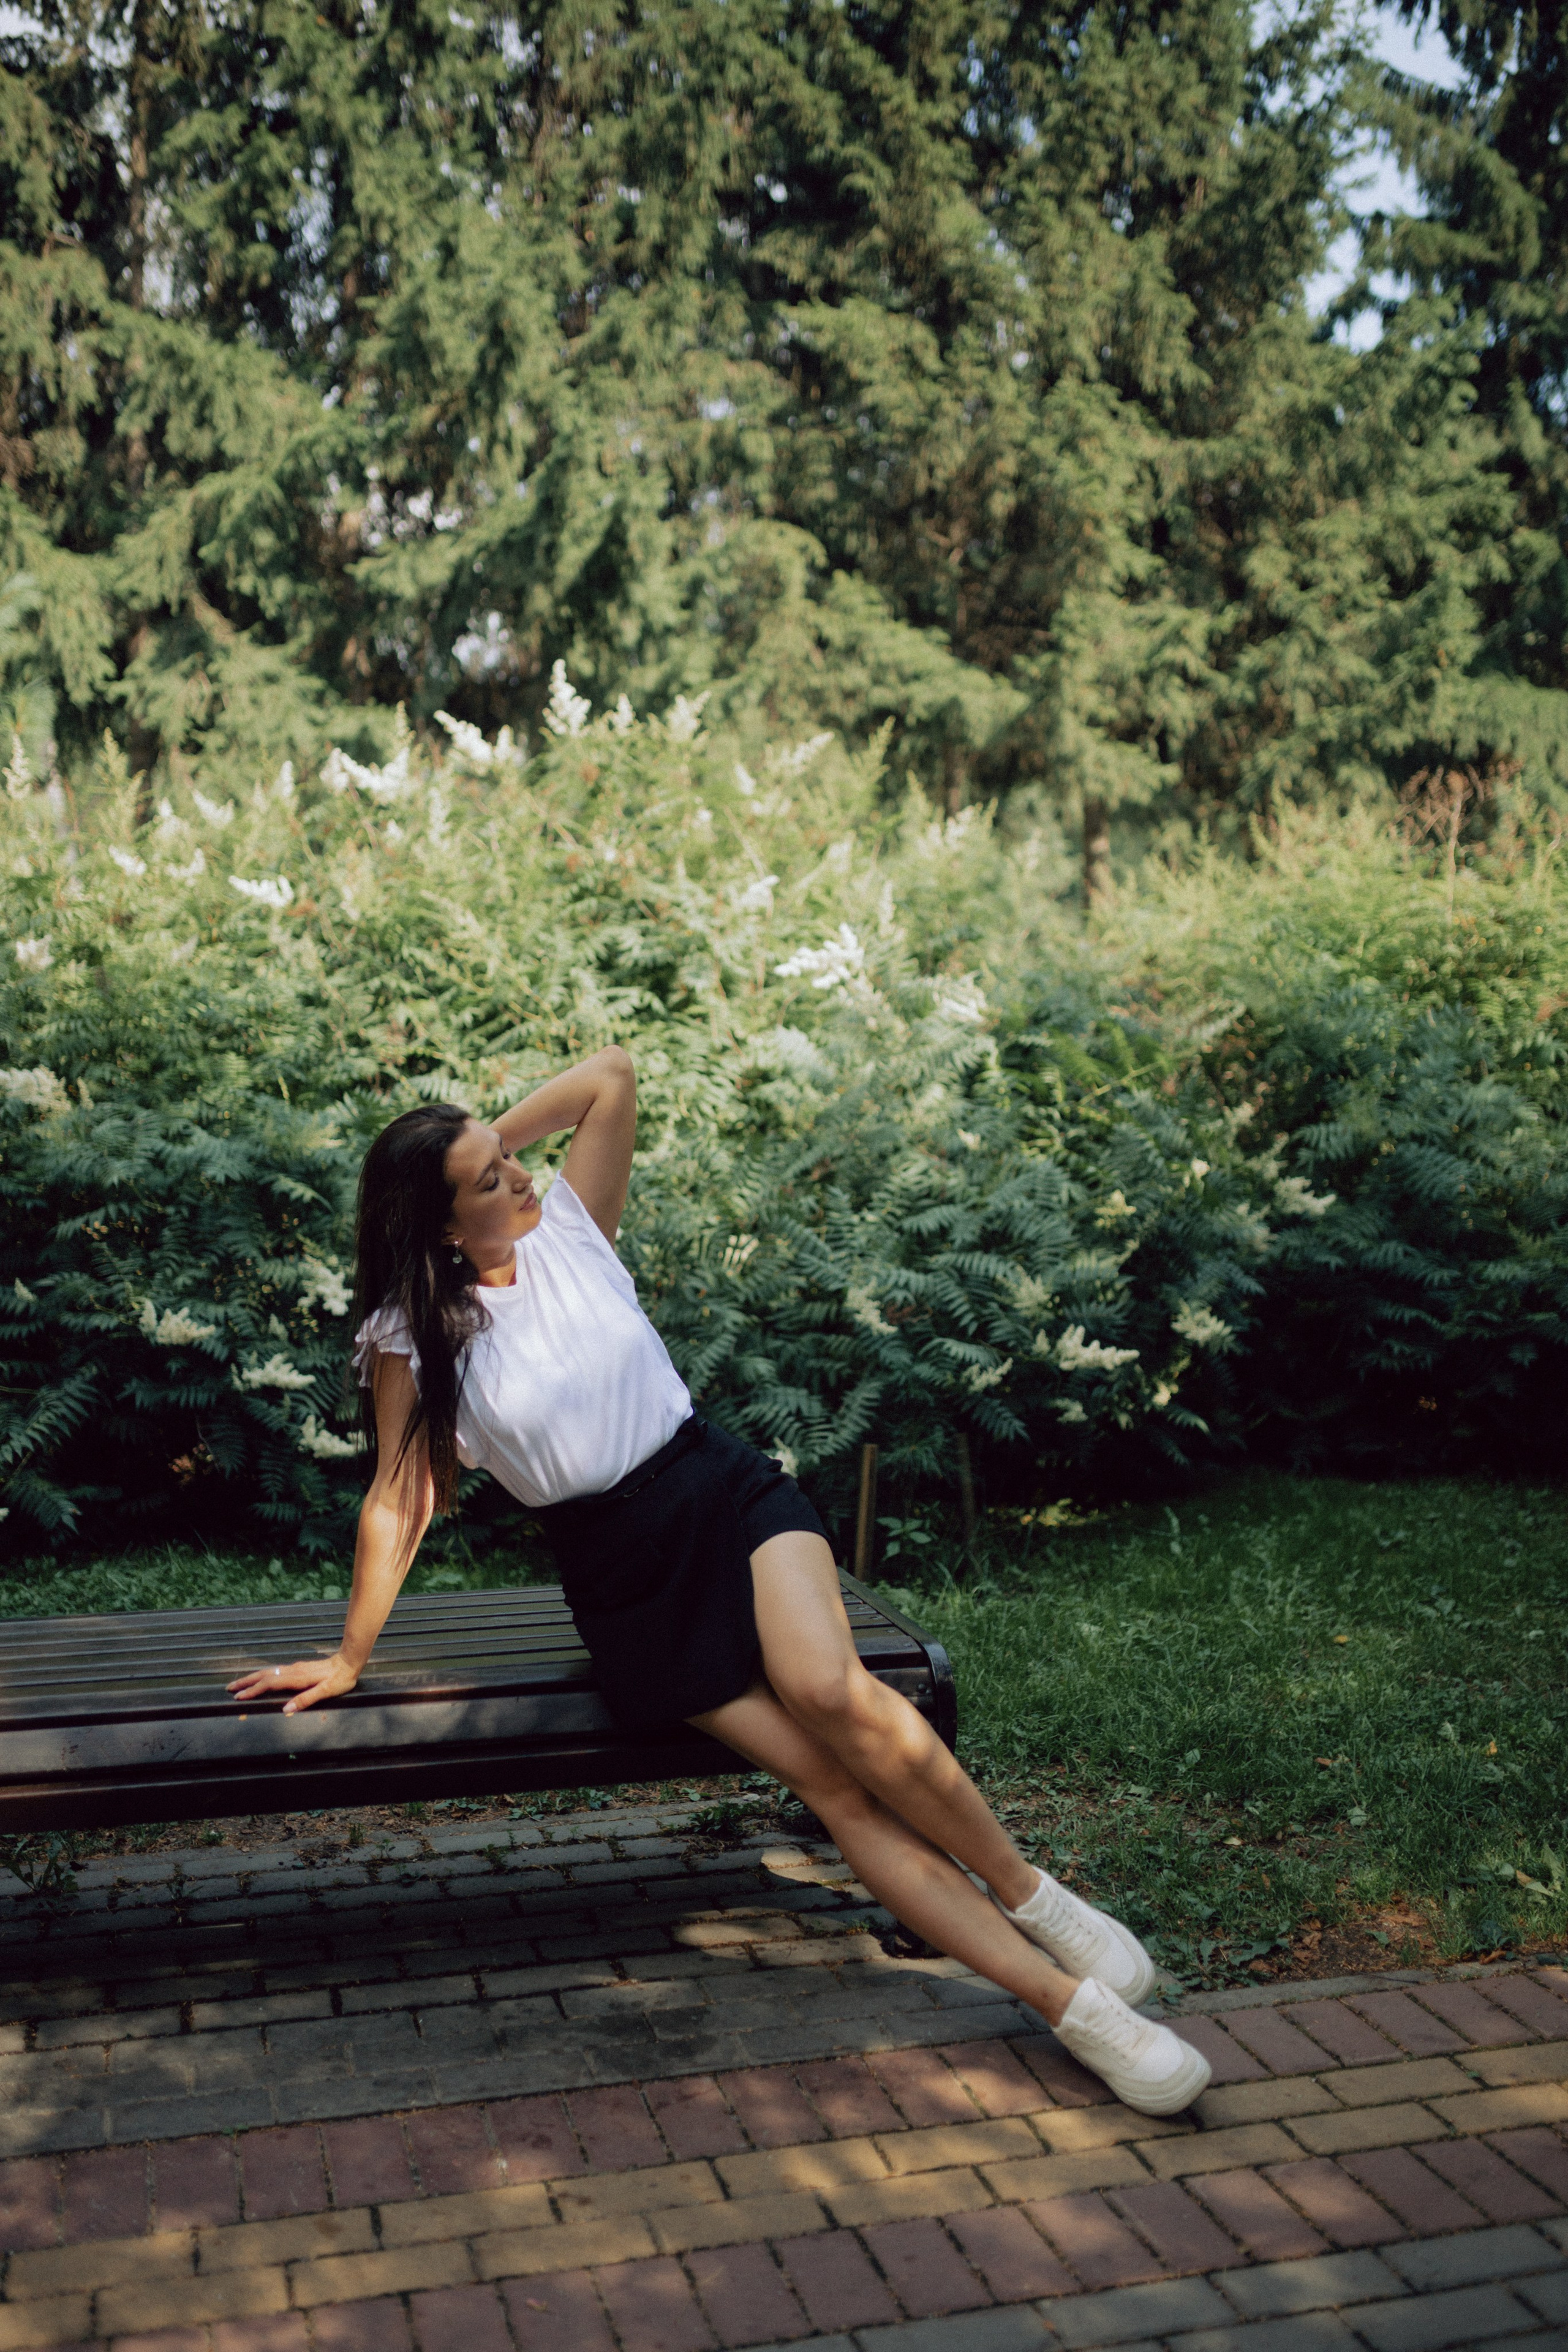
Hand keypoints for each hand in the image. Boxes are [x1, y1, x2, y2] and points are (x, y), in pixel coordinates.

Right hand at [226, 1652, 359, 1715]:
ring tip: (239, 1683)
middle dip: (245, 1681)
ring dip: (252, 1677)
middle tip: (229, 1687)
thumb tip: (286, 1709)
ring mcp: (294, 1668)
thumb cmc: (340, 1679)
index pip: (269, 1684)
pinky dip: (262, 1675)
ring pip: (268, 1671)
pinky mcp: (298, 1668)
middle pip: (264, 1675)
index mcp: (297, 1678)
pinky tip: (260, 1679)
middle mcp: (292, 1671)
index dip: (253, 1690)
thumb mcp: (327, 1691)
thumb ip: (307, 1699)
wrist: (349, 1661)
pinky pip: (275, 1671)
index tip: (238, 1697)